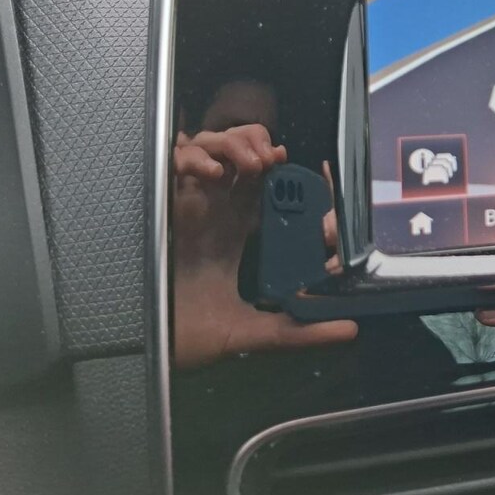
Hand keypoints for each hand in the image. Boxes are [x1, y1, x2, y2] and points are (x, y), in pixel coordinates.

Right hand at [172, 124, 356, 367]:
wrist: (143, 352)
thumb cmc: (189, 336)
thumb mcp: (254, 332)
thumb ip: (301, 329)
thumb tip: (350, 328)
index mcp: (233, 230)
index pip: (261, 181)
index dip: (280, 166)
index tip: (301, 166)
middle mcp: (211, 211)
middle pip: (234, 152)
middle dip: (255, 143)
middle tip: (271, 161)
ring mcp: (185, 205)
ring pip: (207, 146)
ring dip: (232, 144)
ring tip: (249, 165)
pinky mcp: (160, 206)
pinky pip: (173, 163)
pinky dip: (194, 157)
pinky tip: (212, 176)